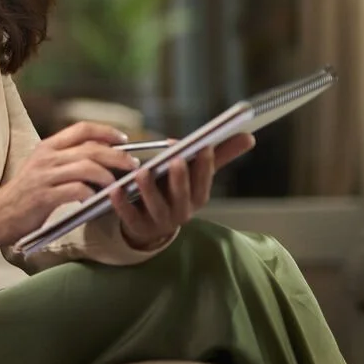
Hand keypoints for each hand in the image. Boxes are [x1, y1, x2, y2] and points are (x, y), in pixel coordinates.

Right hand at [0, 121, 144, 253]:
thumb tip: (102, 158)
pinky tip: (96, 201)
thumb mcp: (42, 168)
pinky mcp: (45, 196)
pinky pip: (77, 190)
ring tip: (117, 185)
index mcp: (47, 147)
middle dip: (118, 155)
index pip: (81, 128)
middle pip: (91, 148)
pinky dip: (92, 195)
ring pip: (87, 167)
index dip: (106, 131)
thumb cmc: (25, 194)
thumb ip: (65, 160)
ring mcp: (45, 176)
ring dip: (108, 176)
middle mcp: (46, 157)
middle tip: (133, 165)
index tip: (123, 139)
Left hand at [110, 132, 256, 249]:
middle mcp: (182, 212)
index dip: (205, 165)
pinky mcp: (137, 227)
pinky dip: (122, 203)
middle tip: (176, 159)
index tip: (203, 145)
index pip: (204, 182)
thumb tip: (249, 136)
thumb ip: (218, 156)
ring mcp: (159, 221)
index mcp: (197, 198)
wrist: (151, 226)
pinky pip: (129, 217)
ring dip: (150, 189)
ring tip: (142, 171)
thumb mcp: (195, 176)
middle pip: (183, 196)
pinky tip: (115, 189)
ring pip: (156, 206)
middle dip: (181, 178)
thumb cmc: (175, 191)